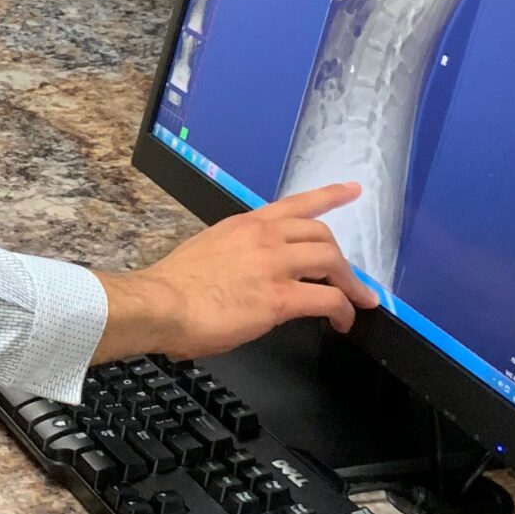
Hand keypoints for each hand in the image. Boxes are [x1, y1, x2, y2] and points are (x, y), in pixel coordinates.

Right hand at [92, 183, 376, 363]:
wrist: (158, 304)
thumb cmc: (172, 287)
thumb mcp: (207, 251)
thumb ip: (235, 255)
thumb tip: (246, 274)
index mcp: (245, 225)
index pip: (296, 203)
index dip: (330, 196)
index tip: (351, 191)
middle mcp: (264, 238)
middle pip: (322, 234)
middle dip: (341, 258)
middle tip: (349, 278)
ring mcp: (274, 266)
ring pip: (332, 261)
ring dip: (350, 283)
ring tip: (356, 301)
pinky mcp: (280, 298)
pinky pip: (328, 299)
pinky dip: (343, 311)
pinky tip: (342, 322)